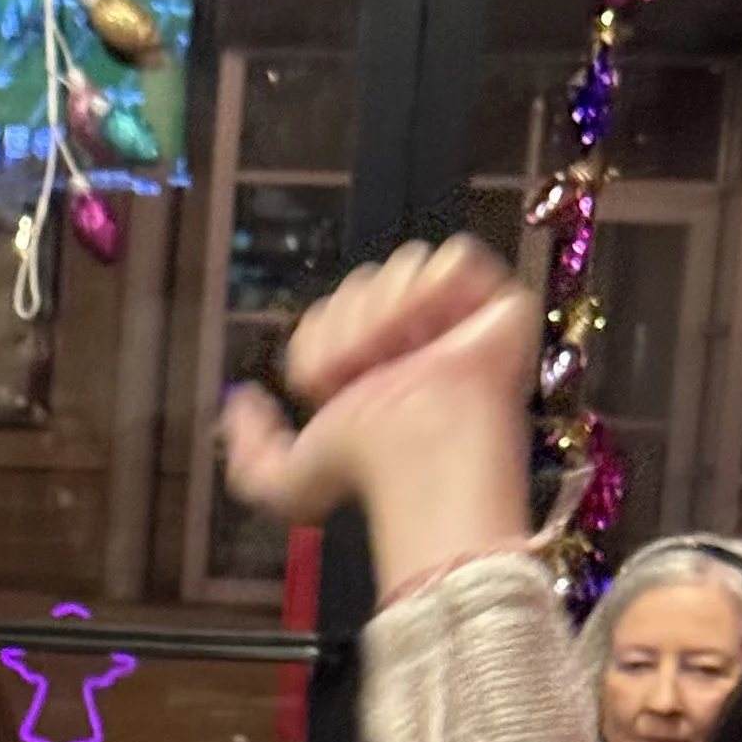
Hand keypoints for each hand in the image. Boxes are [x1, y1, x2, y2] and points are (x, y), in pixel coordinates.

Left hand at [220, 239, 539, 593]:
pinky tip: (428, 331)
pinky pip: (455, 258)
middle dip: (349, 325)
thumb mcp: (287, 484)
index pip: (327, 313)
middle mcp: (412, 338)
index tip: (329, 387)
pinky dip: (434, 291)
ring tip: (399, 353)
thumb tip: (241, 403)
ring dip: (387, 311)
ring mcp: (457, 319)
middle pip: (361, 281)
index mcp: (366, 364)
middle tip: (364, 370)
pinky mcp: (499, 306)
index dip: (317, 344)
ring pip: (404, 265)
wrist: (418, 457)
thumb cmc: (367, 474)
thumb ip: (250, 453)